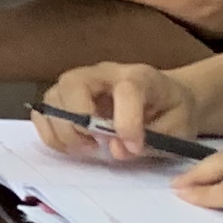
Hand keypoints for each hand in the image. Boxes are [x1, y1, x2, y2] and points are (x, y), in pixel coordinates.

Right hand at [33, 61, 199, 156]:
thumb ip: (152, 140)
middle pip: (73, 83)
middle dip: (79, 121)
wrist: (169, 99)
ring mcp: (81, 84)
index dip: (127, 122)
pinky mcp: (67, 99)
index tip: (132, 146)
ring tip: (89, 148)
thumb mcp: (178, 129)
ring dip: (64, 131)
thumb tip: (116, 149)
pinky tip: (75, 146)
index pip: (125, 90)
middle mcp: (104, 73)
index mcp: (139, 77)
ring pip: (53, 98)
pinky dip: (52, 134)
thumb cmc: (174, 112)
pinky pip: (44, 114)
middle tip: (97, 145)